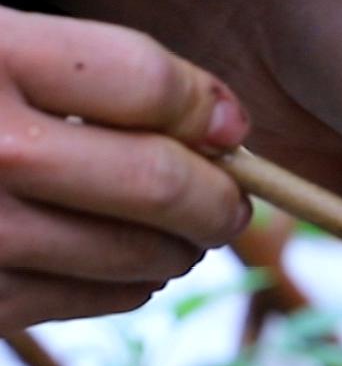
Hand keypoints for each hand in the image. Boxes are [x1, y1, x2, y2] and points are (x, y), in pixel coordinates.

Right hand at [0, 7, 252, 329]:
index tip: (230, 126)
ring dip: (182, 248)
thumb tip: (224, 127)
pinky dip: (125, 286)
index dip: (208, 106)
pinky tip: (130, 269)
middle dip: (220, 198)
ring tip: (191, 235)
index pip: (150, 83)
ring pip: (135, 254)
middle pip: (160, 182)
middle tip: (237, 201)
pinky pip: (81, 300)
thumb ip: (87, 66)